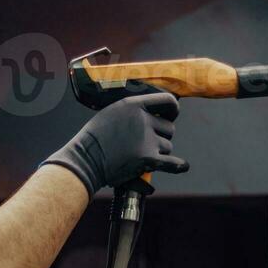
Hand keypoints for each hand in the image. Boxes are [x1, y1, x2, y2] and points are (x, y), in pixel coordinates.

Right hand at [43, 93, 188, 194]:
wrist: (85, 161)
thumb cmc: (94, 140)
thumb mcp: (111, 114)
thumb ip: (131, 112)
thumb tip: (152, 115)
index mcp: (133, 105)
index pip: (166, 101)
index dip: (173, 109)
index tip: (173, 115)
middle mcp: (142, 120)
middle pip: (169, 128)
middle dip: (162, 136)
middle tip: (147, 143)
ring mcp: (146, 140)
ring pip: (168, 146)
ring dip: (159, 152)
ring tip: (140, 155)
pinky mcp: (147, 159)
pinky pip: (171, 163)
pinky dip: (178, 165)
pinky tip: (182, 166)